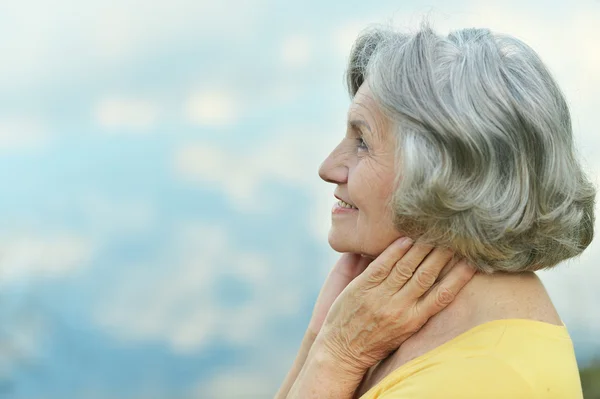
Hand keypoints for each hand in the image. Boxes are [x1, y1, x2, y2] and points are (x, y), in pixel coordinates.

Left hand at [316, 237, 475, 374]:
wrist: (341, 352)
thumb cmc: (375, 343)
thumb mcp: (403, 333)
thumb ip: (418, 311)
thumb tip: (437, 287)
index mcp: (413, 321)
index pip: (443, 295)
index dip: (459, 277)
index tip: (472, 261)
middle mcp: (399, 308)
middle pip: (427, 275)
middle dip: (442, 254)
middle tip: (454, 237)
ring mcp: (380, 297)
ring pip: (406, 267)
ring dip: (421, 247)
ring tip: (433, 232)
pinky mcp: (361, 288)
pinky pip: (381, 265)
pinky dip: (395, 250)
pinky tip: (406, 238)